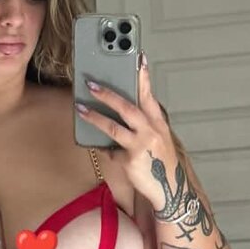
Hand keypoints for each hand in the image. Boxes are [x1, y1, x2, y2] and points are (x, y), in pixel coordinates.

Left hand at [75, 57, 180, 211]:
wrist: (169, 190)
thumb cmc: (161, 164)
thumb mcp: (159, 139)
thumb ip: (145, 125)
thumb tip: (122, 114)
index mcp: (159, 123)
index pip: (149, 96)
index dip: (143, 77)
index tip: (138, 58)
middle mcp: (151, 131)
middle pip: (127, 107)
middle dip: (108, 94)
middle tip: (91, 85)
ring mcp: (141, 146)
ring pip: (113, 127)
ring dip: (94, 117)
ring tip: (80, 109)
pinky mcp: (131, 160)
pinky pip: (111, 151)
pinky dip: (105, 148)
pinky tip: (100, 147)